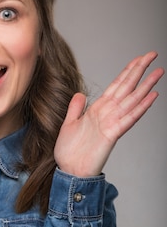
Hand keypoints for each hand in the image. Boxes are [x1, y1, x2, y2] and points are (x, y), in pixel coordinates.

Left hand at [54, 52, 163, 176]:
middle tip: (153, 55)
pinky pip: (129, 118)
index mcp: (97, 110)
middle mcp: (107, 114)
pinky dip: (141, 108)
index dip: (127, 71)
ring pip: (132, 100)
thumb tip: (80, 94)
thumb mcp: (68, 124)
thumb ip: (76, 109)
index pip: (116, 86)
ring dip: (146, 86)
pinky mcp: (113, 134)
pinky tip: (152, 96)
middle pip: (127, 88)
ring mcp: (112, 123)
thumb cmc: (69, 152)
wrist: (69, 171)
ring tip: (158, 72)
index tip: (139, 58)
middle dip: (140, 71)